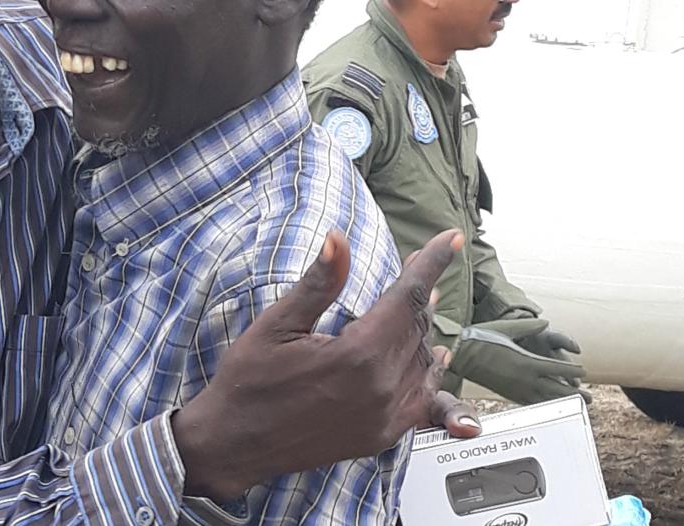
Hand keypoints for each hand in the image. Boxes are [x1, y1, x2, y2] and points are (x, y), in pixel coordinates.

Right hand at [173, 229, 463, 500]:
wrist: (233, 444)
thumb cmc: (248, 382)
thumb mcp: (276, 324)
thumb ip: (318, 284)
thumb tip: (338, 240)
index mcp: (356, 354)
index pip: (407, 297)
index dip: (430, 264)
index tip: (450, 239)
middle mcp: (380, 388)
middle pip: (417, 327)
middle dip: (420, 292)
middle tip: (418, 266)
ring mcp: (384, 417)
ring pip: (424, 361)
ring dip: (424, 329)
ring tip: (421, 304)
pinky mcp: (380, 436)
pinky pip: (423, 404)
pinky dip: (435, 380)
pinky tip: (438, 360)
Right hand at [446, 317, 588, 404]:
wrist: (460, 355)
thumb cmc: (481, 338)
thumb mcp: (507, 328)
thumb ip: (529, 326)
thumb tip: (546, 322)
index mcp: (527, 362)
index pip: (558, 370)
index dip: (573, 371)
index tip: (584, 372)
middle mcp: (525, 379)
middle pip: (558, 390)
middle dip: (575, 393)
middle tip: (589, 397)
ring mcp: (517, 389)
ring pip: (547, 400)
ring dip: (564, 402)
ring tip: (577, 405)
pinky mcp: (509, 394)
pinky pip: (532, 403)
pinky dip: (546, 405)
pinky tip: (551, 407)